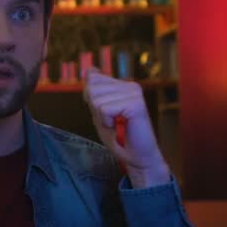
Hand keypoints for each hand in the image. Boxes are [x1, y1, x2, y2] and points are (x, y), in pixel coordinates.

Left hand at [84, 68, 169, 187]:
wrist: (137, 156)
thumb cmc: (119, 136)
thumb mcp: (100, 111)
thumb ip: (94, 91)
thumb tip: (90, 69)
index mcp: (122, 85)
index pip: (92, 80)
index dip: (91, 100)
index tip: (106, 113)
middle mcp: (130, 85)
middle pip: (91, 89)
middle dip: (95, 110)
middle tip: (112, 121)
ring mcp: (134, 93)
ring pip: (96, 100)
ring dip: (102, 118)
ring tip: (117, 125)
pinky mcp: (136, 104)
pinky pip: (104, 109)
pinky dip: (107, 122)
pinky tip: (120, 127)